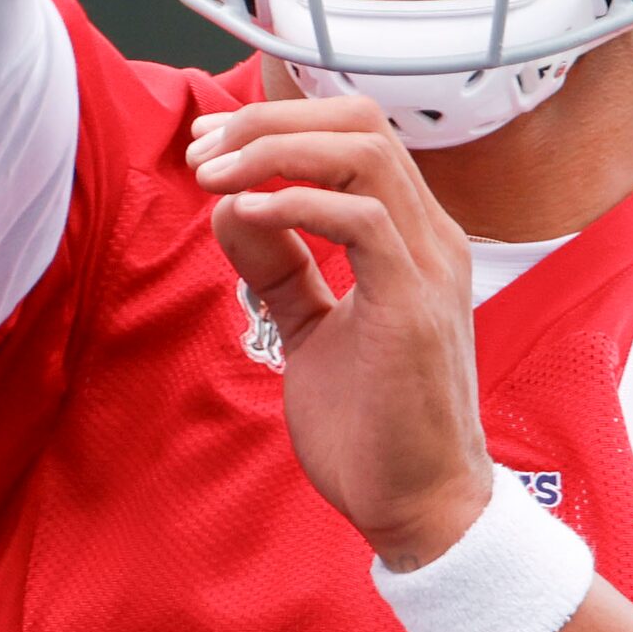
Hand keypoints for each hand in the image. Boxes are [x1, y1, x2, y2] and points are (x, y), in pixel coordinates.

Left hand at [191, 97, 497, 568]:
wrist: (421, 509)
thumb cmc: (375, 429)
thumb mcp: (312, 330)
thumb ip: (280, 269)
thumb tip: (232, 210)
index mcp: (410, 236)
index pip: (353, 133)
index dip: (277, 123)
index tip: (210, 143)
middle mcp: (429, 237)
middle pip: (359, 122)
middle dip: (269, 122)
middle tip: (203, 150)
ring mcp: (428, 266)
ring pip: (363, 153)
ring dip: (276, 151)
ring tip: (215, 175)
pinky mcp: (413, 304)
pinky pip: (361, 220)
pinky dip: (297, 203)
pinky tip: (246, 214)